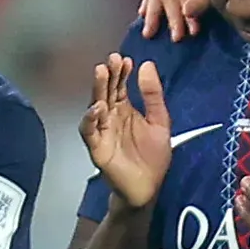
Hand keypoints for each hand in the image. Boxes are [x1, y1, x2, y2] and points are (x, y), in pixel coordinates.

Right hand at [84, 53, 173, 211]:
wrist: (148, 188)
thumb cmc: (153, 157)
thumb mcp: (160, 122)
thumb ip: (153, 96)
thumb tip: (147, 66)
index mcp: (125, 110)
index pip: (120, 86)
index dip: (122, 72)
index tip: (126, 59)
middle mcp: (111, 117)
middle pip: (106, 92)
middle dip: (108, 75)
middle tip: (112, 60)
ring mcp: (103, 131)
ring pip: (95, 106)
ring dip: (97, 90)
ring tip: (101, 73)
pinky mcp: (97, 147)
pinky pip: (89, 131)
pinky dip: (90, 118)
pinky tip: (97, 108)